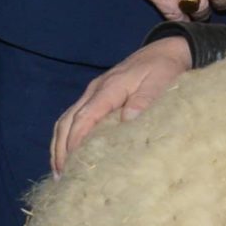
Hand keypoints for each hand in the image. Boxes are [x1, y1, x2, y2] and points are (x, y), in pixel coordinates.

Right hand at [52, 37, 191, 171]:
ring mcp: (93, 92)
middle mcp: (95, 90)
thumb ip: (144, 100)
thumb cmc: (164, 68)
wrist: (166, 50)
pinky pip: (74, 117)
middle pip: (68, 121)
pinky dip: (67, 135)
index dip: (75, 141)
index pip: (85, 117)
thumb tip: (127, 120)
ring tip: (60, 170)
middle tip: (62, 176)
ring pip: (66, 119)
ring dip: (60, 144)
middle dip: (61, 148)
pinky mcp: (97, 96)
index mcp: (109, 88)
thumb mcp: (160, 82)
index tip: (71, 164)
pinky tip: (68, 152)